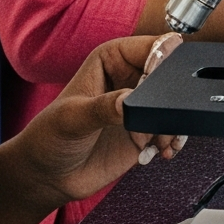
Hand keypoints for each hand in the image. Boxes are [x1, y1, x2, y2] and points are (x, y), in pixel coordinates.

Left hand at [11, 35, 186, 208]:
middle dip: (173, 97)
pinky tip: (160, 152)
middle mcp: (129, 79)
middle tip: (161, 117)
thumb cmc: (49, 137)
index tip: (160, 84)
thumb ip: (102, 108)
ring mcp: (139, 106)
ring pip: (174, 105)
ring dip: (174, 124)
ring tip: (160, 141)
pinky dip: (173, 140)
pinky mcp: (146, 131)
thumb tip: (130, 101)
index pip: (149, 47)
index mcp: (111, 59)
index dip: (161, 61)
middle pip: (169, 76)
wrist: (49, 175)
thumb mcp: (72, 119)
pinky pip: (172, 129)